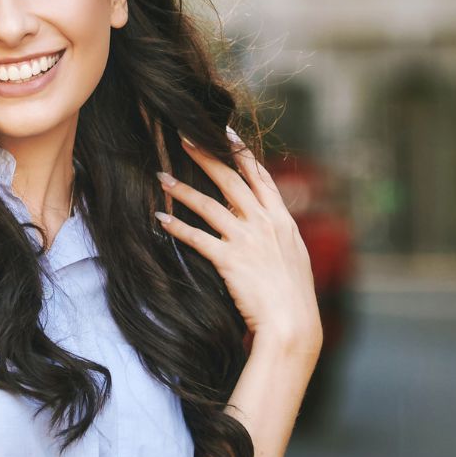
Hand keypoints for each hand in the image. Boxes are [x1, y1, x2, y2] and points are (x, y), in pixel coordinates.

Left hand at [155, 128, 321, 354]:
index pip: (260, 176)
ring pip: (209, 205)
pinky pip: (197, 238)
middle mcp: (264, 224)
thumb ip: (280, 235)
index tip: (223, 132)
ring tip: (161, 176)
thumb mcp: (295, 257)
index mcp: (282, 220)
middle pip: (230, 180)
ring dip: (182, 189)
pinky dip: (177, 227)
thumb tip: (270, 222)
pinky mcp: (230, 260)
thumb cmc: (294, 296)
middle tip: (183, 137)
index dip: (241, 151)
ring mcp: (247, 240)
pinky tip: (160, 218)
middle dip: (205, 155)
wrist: (293, 324)